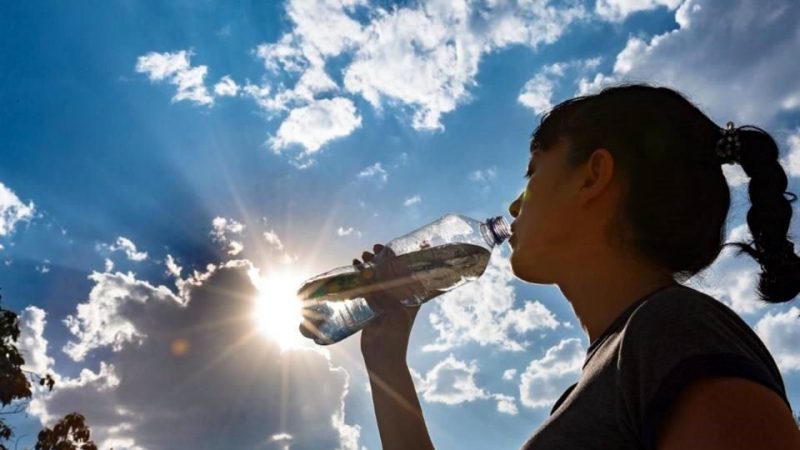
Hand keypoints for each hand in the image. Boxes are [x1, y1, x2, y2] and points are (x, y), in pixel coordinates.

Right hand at [353, 244, 420, 362]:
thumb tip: (372, 280)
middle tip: (372, 250)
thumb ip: (387, 297)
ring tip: (360, 258)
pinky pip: (366, 288)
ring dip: (369, 266)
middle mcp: (399, 296)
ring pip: (377, 278)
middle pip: (391, 271)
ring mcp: (385, 301)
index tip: (390, 246)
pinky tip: (354, 269)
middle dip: (381, 258)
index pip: (410, 271)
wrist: (383, 358)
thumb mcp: (397, 314)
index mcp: (412, 296)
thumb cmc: (396, 337)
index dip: (402, 256)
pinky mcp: (372, 307)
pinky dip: (360, 278)